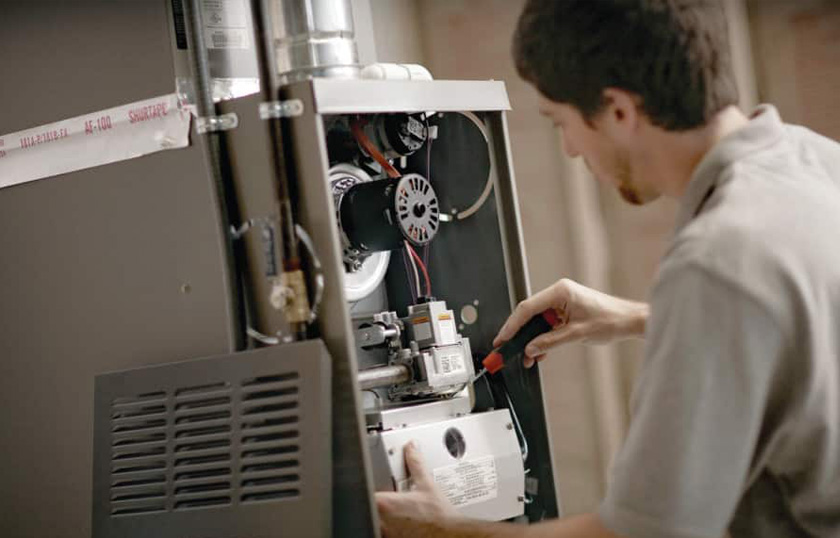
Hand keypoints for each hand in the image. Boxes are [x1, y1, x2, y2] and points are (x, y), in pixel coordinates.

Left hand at [376, 442, 459, 536]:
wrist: (450, 535)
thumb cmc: (438, 516)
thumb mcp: (427, 484)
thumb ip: (416, 463)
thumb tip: (412, 448)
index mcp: (386, 503)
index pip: (364, 491)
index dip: (367, 486)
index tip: (374, 483)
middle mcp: (382, 520)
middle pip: (368, 507)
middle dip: (375, 500)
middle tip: (390, 496)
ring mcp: (387, 533)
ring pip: (376, 520)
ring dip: (382, 514)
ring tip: (399, 510)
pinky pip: (384, 532)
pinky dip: (390, 525)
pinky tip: (403, 522)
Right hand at [493, 278, 648, 366]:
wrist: (630, 321)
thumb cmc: (612, 319)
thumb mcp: (577, 334)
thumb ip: (550, 342)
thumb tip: (531, 349)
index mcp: (560, 292)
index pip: (527, 308)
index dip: (512, 325)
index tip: (502, 338)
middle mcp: (559, 294)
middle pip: (529, 315)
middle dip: (519, 335)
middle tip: (507, 349)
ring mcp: (562, 302)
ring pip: (537, 322)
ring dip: (532, 340)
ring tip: (527, 357)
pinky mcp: (566, 311)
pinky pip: (547, 325)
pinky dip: (542, 339)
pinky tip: (539, 353)